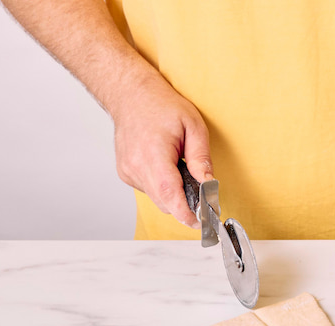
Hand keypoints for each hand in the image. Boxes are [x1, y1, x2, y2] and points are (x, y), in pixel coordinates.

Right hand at [110, 73, 211, 228]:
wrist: (130, 94)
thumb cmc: (160, 105)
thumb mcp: (193, 126)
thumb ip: (201, 158)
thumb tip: (209, 184)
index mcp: (154, 153)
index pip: (169, 193)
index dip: (185, 212)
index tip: (199, 222)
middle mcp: (136, 165)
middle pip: (164, 202)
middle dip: (185, 205)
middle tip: (203, 198)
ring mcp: (128, 170)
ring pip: (157, 198)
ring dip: (173, 194)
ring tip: (179, 169)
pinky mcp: (125, 173)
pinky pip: (149, 190)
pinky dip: (161, 186)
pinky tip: (165, 167)